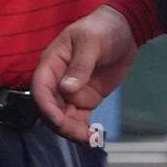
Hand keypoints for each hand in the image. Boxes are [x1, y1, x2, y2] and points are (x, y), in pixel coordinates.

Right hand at [32, 5, 137, 143]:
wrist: (126, 30)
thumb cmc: (103, 29)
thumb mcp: (92, 42)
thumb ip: (80, 65)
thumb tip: (66, 89)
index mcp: (52, 62)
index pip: (40, 87)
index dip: (45, 105)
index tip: (57, 119)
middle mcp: (57, 80)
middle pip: (50, 107)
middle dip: (60, 123)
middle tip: (78, 133)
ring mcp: (71, 92)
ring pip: (63, 117)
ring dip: (71, 131)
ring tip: (87, 138)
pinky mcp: (85, 100)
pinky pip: (78, 119)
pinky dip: (82, 130)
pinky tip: (92, 137)